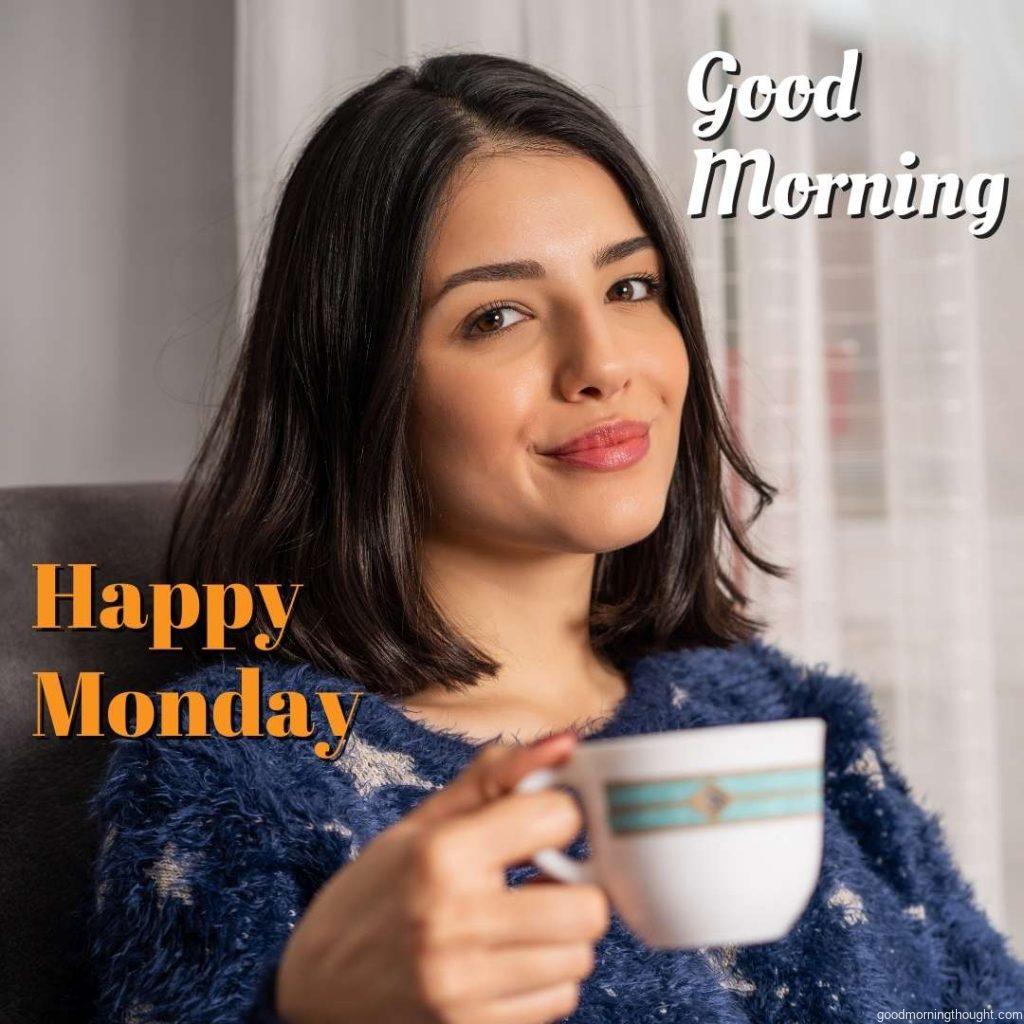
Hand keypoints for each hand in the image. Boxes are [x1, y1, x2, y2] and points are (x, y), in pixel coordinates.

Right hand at [275, 730, 609, 1023]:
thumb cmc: (373, 894)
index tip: (538, 825)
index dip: (557, 815)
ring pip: (579, 958)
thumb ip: (494, 779)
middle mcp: (456, 920)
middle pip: (588, 906)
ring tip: (524, 922)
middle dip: (577, 887)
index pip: (559, 818)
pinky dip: (546, 981)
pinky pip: (558, 1002)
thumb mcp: (422, 824)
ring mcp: (465, 985)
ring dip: (563, 937)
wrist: (314, 988)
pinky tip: (510, 961)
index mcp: (442, 853)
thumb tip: (565, 742)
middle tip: (544, 881)